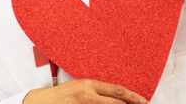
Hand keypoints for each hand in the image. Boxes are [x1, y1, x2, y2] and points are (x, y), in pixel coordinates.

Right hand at [23, 79, 148, 103]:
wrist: (41, 102)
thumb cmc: (60, 95)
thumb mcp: (79, 86)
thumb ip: (95, 90)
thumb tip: (115, 97)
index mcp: (88, 84)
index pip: (116, 91)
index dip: (133, 97)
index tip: (144, 102)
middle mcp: (87, 95)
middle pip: (116, 102)